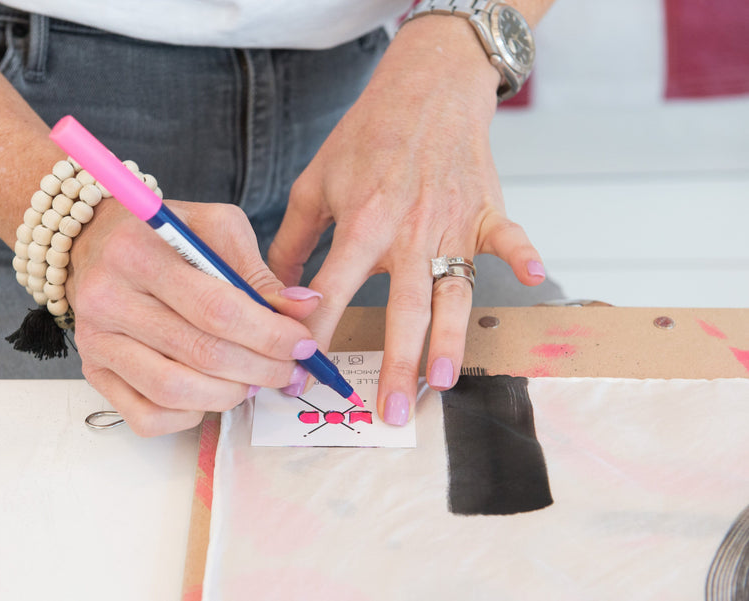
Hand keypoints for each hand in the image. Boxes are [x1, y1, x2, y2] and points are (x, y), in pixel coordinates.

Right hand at [67, 199, 321, 436]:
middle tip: (290, 368)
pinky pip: (147, 416)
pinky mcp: (95, 372)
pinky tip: (211, 393)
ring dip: (230, 395)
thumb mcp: (215, 230)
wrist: (96, 243)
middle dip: (262, 368)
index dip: (270, 335)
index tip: (303, 344)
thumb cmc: (164, 236)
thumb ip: (259, 273)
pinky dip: (190, 415)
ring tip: (254, 380)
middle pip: (201, 354)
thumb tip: (306, 309)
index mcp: (139, 251)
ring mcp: (96, 340)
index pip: (217, 309)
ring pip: (175, 391)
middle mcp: (108, 298)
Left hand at [267, 17, 544, 424]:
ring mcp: (450, 224)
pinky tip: (535, 281)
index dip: (314, 334)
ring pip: (453, 292)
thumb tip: (273, 289)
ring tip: (445, 380)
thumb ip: (294, 239)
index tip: (302, 374)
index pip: (332, 290)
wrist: (423, 88)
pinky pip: (508, 237)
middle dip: (395, 364)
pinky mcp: (483, 212)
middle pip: (401, 309)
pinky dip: (523, 256)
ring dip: (451, 337)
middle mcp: (408, 231)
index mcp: (362, 223)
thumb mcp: (315, 182)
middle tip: (389, 412)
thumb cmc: (366, 136)